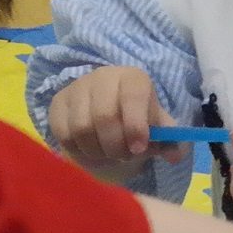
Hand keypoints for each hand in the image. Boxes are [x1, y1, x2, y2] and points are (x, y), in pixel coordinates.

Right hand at [44, 67, 176, 178]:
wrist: (108, 111)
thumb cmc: (136, 119)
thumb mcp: (157, 127)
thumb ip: (170, 141)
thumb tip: (174, 155)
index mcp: (133, 78)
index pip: (132, 96)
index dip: (135, 125)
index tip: (139, 148)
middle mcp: (103, 77)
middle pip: (104, 116)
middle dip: (116, 145)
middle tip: (124, 155)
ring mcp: (77, 89)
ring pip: (82, 128)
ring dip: (98, 151)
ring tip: (108, 153)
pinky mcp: (58, 104)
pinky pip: (64, 135)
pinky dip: (79, 150)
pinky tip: (91, 149)